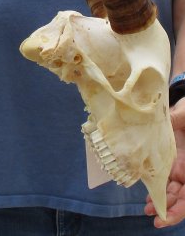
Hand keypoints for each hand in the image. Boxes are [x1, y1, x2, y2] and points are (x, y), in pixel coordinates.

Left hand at [144, 98, 184, 227]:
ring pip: (173, 191)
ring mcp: (179, 167)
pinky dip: (157, 188)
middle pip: (182, 197)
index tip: (163, 216)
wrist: (184, 112)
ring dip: (162, 201)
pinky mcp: (169, 162)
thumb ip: (179, 120)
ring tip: (147, 207)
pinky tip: (148, 194)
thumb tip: (168, 119)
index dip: (179, 209)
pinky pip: (164, 179)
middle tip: (151, 213)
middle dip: (168, 208)